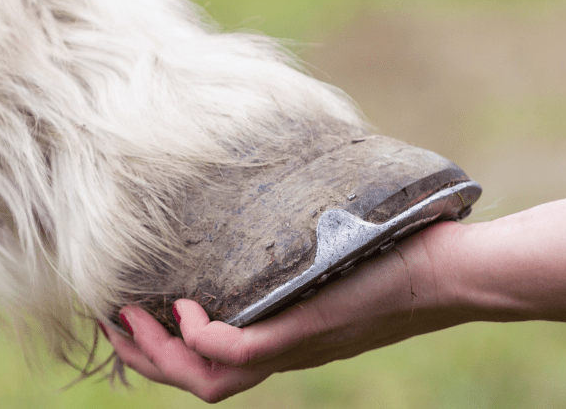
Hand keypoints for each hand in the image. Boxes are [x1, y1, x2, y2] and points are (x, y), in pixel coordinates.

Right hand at [105, 221, 474, 402]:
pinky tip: (185, 307)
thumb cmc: (398, 252)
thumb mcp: (330, 248)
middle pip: (195, 381)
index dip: (159, 349)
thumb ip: (296, 235)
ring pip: (206, 382)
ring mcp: (292, 345)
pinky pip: (234, 355)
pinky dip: (198, 338)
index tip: (128, 314)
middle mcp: (282, 351)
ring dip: (159, 357)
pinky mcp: (304, 329)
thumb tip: (269, 183)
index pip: (206, 363)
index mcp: (281, 337)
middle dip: (144, 359)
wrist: (452, 272)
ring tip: (134, 318)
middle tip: (114, 322)